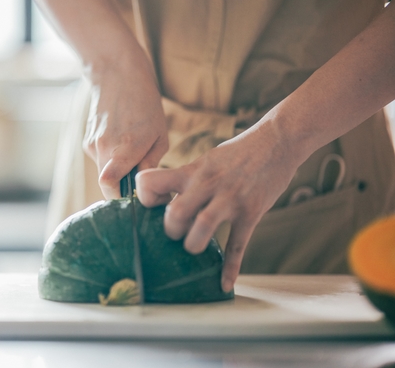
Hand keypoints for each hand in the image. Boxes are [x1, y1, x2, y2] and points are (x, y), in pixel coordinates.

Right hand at [83, 57, 168, 198]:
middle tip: (141, 175)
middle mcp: (104, 148)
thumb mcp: (159, 135)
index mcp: (125, 147)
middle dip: (124, 186)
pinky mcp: (87, 141)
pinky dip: (112, 157)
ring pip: (105, 171)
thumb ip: (150, 164)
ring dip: (119, 169)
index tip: (134, 197)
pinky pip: (101, 159)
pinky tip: (122, 139)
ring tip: (133, 148)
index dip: (119, 198)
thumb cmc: (145, 103)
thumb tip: (144, 187)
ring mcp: (92, 145)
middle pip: (108, 184)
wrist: (116, 73)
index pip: (109, 185)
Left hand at [136, 119, 303, 291]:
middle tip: (176, 233)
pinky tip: (225, 283)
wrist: (278, 140)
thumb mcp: (206, 159)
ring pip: (203, 226)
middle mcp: (207, 184)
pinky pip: (238, 244)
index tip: (156, 206)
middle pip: (175, 212)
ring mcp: (230, 198)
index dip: (146, 198)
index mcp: (191, 170)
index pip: (151, 181)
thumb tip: (167, 199)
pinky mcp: (252, 211)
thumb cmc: (237, 153)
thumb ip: (188, 179)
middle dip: (171, 230)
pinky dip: (231, 267)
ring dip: (194, 244)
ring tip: (194, 247)